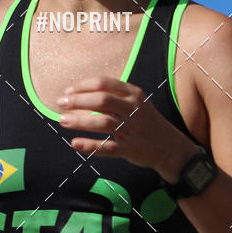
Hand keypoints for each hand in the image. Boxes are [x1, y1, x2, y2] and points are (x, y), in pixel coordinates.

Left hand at [57, 76, 198, 180]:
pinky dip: (90, 145)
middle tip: (61, 104)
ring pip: (103, 122)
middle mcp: (134, 109)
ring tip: (63, 121)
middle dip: (78, 101)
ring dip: (80, 121)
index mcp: (133, 94)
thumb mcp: (135, 103)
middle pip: (102, 100)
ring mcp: (133, 129)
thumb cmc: (146, 122)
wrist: (170, 147)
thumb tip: (79, 94)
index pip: (104, 83)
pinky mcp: (131, 148)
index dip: (82, 86)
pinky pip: (108, 147)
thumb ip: (112, 97)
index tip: (68, 91)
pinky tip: (75, 143)